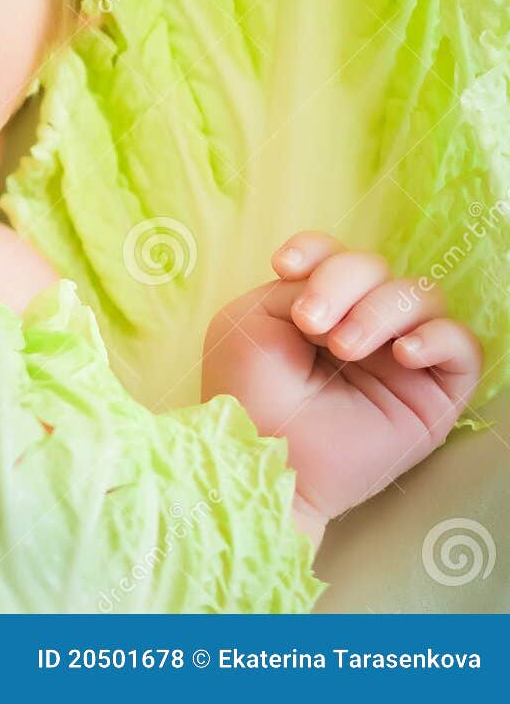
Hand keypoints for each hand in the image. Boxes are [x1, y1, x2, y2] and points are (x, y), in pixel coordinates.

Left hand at [201, 230, 481, 545]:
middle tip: (311, 325)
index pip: (333, 255)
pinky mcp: (433, 393)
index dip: (317, 250)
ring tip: (345, 348)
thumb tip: (345, 293)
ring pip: (421, 295)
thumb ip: (298, 288)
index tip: (284, 266)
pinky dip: (437, 337)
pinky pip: (463, 346)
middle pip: (376, 267)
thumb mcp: (250, 323)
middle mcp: (360, 324)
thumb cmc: (247, 395)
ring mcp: (399, 356)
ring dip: (380, 311)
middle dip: (342, 283)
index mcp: (314, 305)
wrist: (267, 461)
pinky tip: (401, 354)